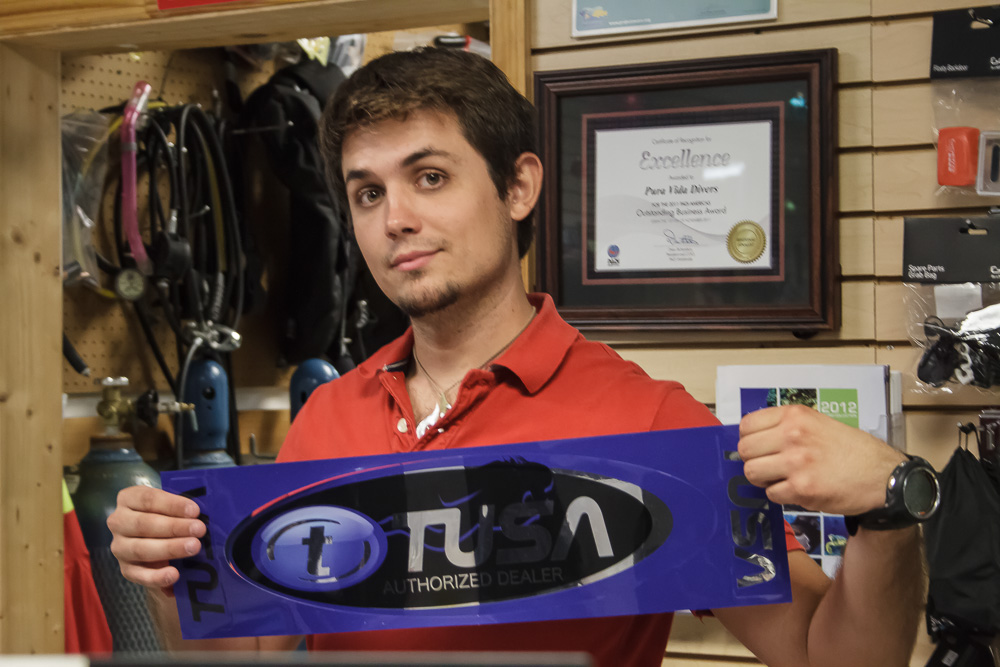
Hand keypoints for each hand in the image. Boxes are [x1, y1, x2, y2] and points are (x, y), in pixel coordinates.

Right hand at [107, 486, 205, 593]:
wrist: (155, 539)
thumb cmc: (166, 515)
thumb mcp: (170, 506)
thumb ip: (182, 508)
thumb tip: (201, 514)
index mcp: (129, 499)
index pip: (148, 499)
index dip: (172, 504)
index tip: (194, 510)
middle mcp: (119, 522)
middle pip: (144, 524)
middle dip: (174, 527)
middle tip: (199, 529)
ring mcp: (120, 547)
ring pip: (141, 549)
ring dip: (169, 549)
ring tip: (193, 547)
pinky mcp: (125, 569)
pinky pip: (139, 575)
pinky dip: (157, 576)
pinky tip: (174, 575)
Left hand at [738, 405, 905, 515]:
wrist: (883, 476)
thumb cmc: (852, 450)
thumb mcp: (820, 423)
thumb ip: (788, 426)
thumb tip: (755, 437)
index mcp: (795, 416)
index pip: (747, 425)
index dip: (749, 439)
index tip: (757, 446)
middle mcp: (792, 436)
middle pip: (744, 450)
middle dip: (753, 460)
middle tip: (768, 465)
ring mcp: (795, 463)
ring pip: (752, 473)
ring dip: (763, 479)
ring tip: (781, 478)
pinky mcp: (801, 489)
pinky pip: (771, 493)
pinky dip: (780, 494)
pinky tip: (797, 489)